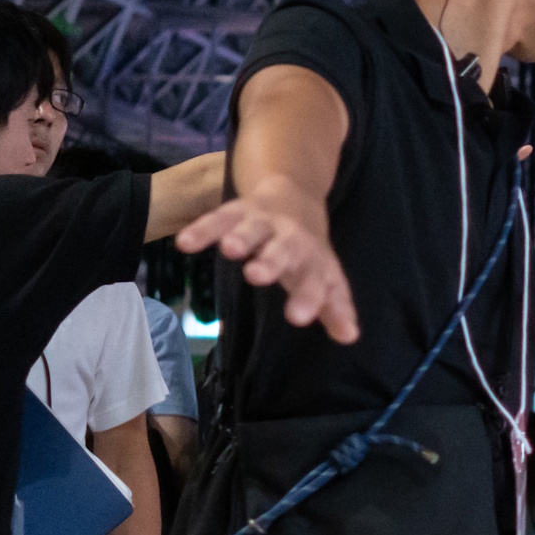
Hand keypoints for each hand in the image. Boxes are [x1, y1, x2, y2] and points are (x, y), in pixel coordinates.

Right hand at [173, 180, 357, 342]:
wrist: (295, 198)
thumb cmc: (307, 253)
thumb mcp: (325, 278)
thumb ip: (334, 307)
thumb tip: (349, 336)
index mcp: (315, 260)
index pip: (318, 280)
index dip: (310, 298)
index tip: (298, 317)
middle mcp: (291, 239)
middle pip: (285, 249)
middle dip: (272, 261)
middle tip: (256, 276)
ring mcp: (264, 223)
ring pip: (253, 229)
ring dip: (242, 238)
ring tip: (229, 250)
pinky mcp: (239, 211)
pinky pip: (219, 219)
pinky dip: (204, 230)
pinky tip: (185, 244)